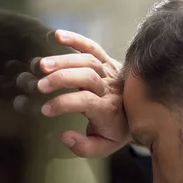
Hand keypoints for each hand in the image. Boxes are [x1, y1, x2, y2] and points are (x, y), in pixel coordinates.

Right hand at [36, 30, 129, 157]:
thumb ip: (84, 147)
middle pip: (88, 77)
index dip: (65, 103)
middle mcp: (111, 88)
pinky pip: (93, 47)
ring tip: (42, 65)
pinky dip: (76, 39)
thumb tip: (64, 136)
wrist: (140, 114)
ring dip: (64, 60)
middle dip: (62, 79)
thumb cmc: (115, 131)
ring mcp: (110, 72)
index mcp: (108, 109)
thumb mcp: (103, 146)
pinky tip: (57, 36)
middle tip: (41, 85)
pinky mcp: (108, 61)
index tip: (46, 110)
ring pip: (88, 61)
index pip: (86, 101)